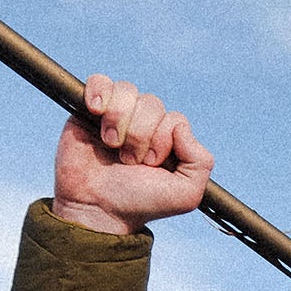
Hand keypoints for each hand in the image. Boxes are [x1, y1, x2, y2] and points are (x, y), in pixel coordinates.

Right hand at [49, 75, 212, 235]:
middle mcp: (145, 125)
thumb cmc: (140, 203)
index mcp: (169, 141)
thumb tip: (181, 126)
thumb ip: (201, 162)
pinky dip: (100, 92)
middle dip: (141, 135)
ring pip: (127, 92)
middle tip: (129, 161)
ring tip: (111, 146)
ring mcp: (117, 115)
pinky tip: (95, 111)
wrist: (98, 209)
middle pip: (152, 104)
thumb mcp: (186, 195)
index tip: (150, 165)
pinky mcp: (89, 109)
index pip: (175, 119)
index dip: (163, 140)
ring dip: (119, 121)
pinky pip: (100, 81)